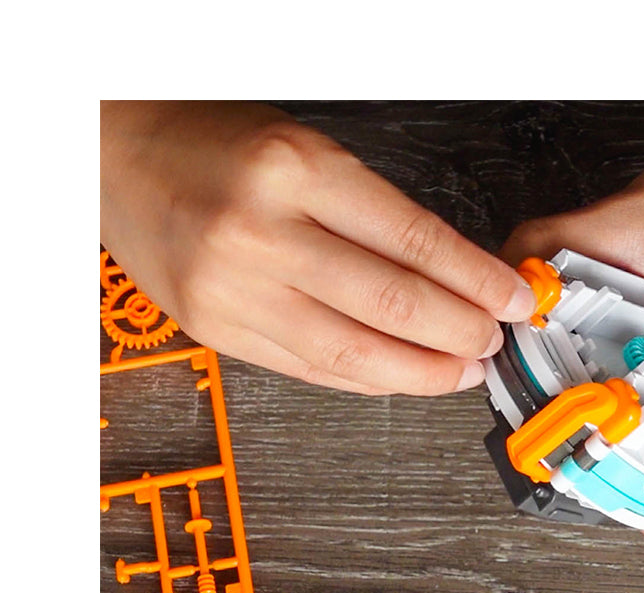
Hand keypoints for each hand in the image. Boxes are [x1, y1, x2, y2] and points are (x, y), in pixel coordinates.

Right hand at [100, 102, 536, 394]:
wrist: (116, 159)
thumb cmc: (213, 144)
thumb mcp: (307, 151)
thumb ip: (376, 217)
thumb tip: (454, 276)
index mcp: (293, 170)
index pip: (414, 242)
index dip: (476, 282)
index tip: (511, 301)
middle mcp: (260, 233)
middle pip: (392, 306)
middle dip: (460, 333)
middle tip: (491, 342)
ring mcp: (234, 291)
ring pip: (354, 354)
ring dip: (423, 372)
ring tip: (461, 372)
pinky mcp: (219, 330)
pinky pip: (312, 371)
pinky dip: (369, 380)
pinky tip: (404, 378)